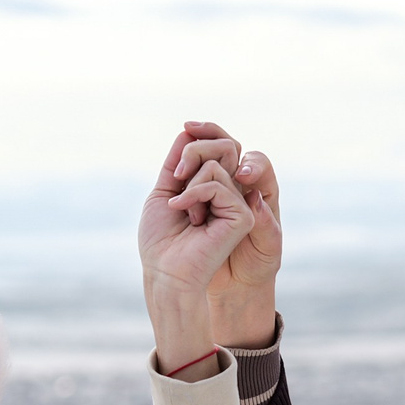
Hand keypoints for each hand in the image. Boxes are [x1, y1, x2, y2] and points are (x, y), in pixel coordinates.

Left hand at [175, 121, 280, 349]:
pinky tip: (189, 215)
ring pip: (215, 164)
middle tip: (175, 181)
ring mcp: (240, 205)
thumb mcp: (164, 192)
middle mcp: (232, 194)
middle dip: (191, 153)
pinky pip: (217, 183)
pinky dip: (194, 194)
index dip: (199, 137)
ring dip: (189, 185)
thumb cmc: (161, 241)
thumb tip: (187, 131)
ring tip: (184, 212)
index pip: (214, 147)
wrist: (165, 273)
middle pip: (221, 146)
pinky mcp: (244, 216)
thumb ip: (178, 162)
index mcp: (215, 189)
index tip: (183, 134)